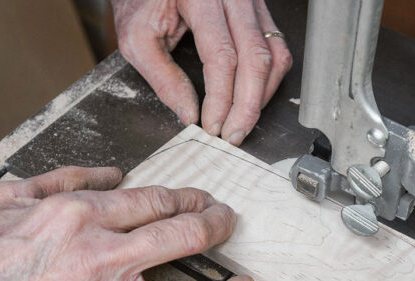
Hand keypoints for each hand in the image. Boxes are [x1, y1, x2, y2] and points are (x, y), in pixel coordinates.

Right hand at [0, 166, 253, 280]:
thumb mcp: (10, 197)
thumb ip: (67, 178)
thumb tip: (113, 173)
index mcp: (79, 216)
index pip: (159, 201)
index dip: (193, 200)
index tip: (204, 202)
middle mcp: (100, 257)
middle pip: (188, 237)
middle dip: (220, 226)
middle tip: (230, 225)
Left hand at [112, 0, 292, 145]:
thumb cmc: (142, 0)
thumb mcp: (137, 38)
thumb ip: (162, 77)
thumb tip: (188, 114)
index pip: (222, 56)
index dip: (221, 98)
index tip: (213, 125)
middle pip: (255, 58)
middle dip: (247, 105)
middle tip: (233, 134)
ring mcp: (251, 2)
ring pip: (274, 55)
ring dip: (261, 95)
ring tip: (241, 122)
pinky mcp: (258, 12)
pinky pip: (277, 48)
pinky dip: (268, 80)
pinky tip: (252, 99)